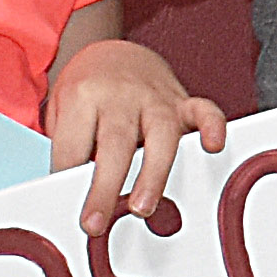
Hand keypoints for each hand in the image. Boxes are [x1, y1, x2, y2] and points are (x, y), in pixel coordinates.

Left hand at [49, 38, 227, 232]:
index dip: (65, 180)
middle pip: (114, 145)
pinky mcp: (181, 101)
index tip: (67, 206)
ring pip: (160, 136)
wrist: (112, 52)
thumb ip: (71, 149)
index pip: (73, 147)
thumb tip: (74, 196)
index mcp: (84, 95)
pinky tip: (213, 146)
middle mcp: (121, 95)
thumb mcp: (64, 113)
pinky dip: (212, 127)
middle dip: (104, 189)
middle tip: (95, 223)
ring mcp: (155, 98)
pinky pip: (203, 111)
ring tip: (142, 207)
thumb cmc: (89, 90)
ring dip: (153, 175)